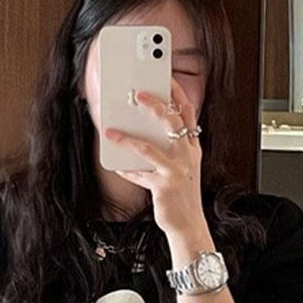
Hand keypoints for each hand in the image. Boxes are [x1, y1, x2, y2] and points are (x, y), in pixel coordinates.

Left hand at [103, 76, 204, 238]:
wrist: (188, 225)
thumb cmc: (181, 196)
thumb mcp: (181, 169)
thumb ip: (169, 151)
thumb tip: (144, 133)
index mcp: (192, 149)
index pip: (188, 114)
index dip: (177, 93)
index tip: (165, 78)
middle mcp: (187, 156)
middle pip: (172, 122)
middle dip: (155, 105)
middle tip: (138, 93)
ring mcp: (176, 171)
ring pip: (148, 147)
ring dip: (126, 138)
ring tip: (110, 131)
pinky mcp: (164, 187)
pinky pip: (139, 174)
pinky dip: (126, 170)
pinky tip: (116, 166)